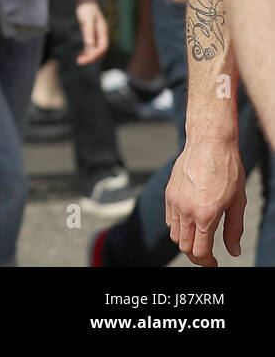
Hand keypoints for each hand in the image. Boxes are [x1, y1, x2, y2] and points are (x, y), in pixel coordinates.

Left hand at [74, 1, 108, 64]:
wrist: (86, 3)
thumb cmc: (87, 10)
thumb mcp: (87, 20)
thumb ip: (89, 32)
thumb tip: (89, 45)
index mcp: (103, 32)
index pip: (102, 47)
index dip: (95, 54)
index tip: (86, 59)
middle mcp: (101, 36)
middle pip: (100, 51)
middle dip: (91, 58)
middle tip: (80, 62)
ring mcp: (97, 36)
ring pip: (96, 50)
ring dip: (89, 56)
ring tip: (79, 61)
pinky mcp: (91, 36)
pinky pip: (91, 47)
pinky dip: (87, 52)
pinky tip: (81, 55)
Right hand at [165, 132, 245, 266]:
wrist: (209, 144)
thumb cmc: (228, 171)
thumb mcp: (238, 202)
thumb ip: (234, 229)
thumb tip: (233, 251)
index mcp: (205, 215)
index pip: (200, 250)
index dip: (206, 262)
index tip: (213, 263)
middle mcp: (186, 210)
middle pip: (184, 245)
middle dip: (195, 255)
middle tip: (207, 256)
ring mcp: (174, 201)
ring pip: (174, 234)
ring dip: (185, 241)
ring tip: (199, 239)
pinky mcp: (169, 193)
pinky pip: (169, 219)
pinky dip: (177, 227)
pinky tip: (190, 222)